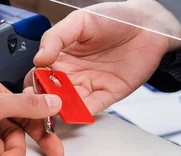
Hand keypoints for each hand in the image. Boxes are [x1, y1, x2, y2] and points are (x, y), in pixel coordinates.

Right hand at [31, 1, 180, 113]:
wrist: (147, 23)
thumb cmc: (114, 18)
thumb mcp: (80, 21)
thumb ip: (56, 37)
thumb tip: (38, 58)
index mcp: (61, 56)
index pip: (39, 74)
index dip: (34, 81)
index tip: (33, 84)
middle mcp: (73, 73)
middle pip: (51, 93)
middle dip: (45, 101)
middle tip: (42, 102)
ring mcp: (90, 84)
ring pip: (70, 103)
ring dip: (63, 108)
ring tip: (59, 108)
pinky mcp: (109, 93)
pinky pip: (93, 107)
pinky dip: (84, 112)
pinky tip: (77, 112)